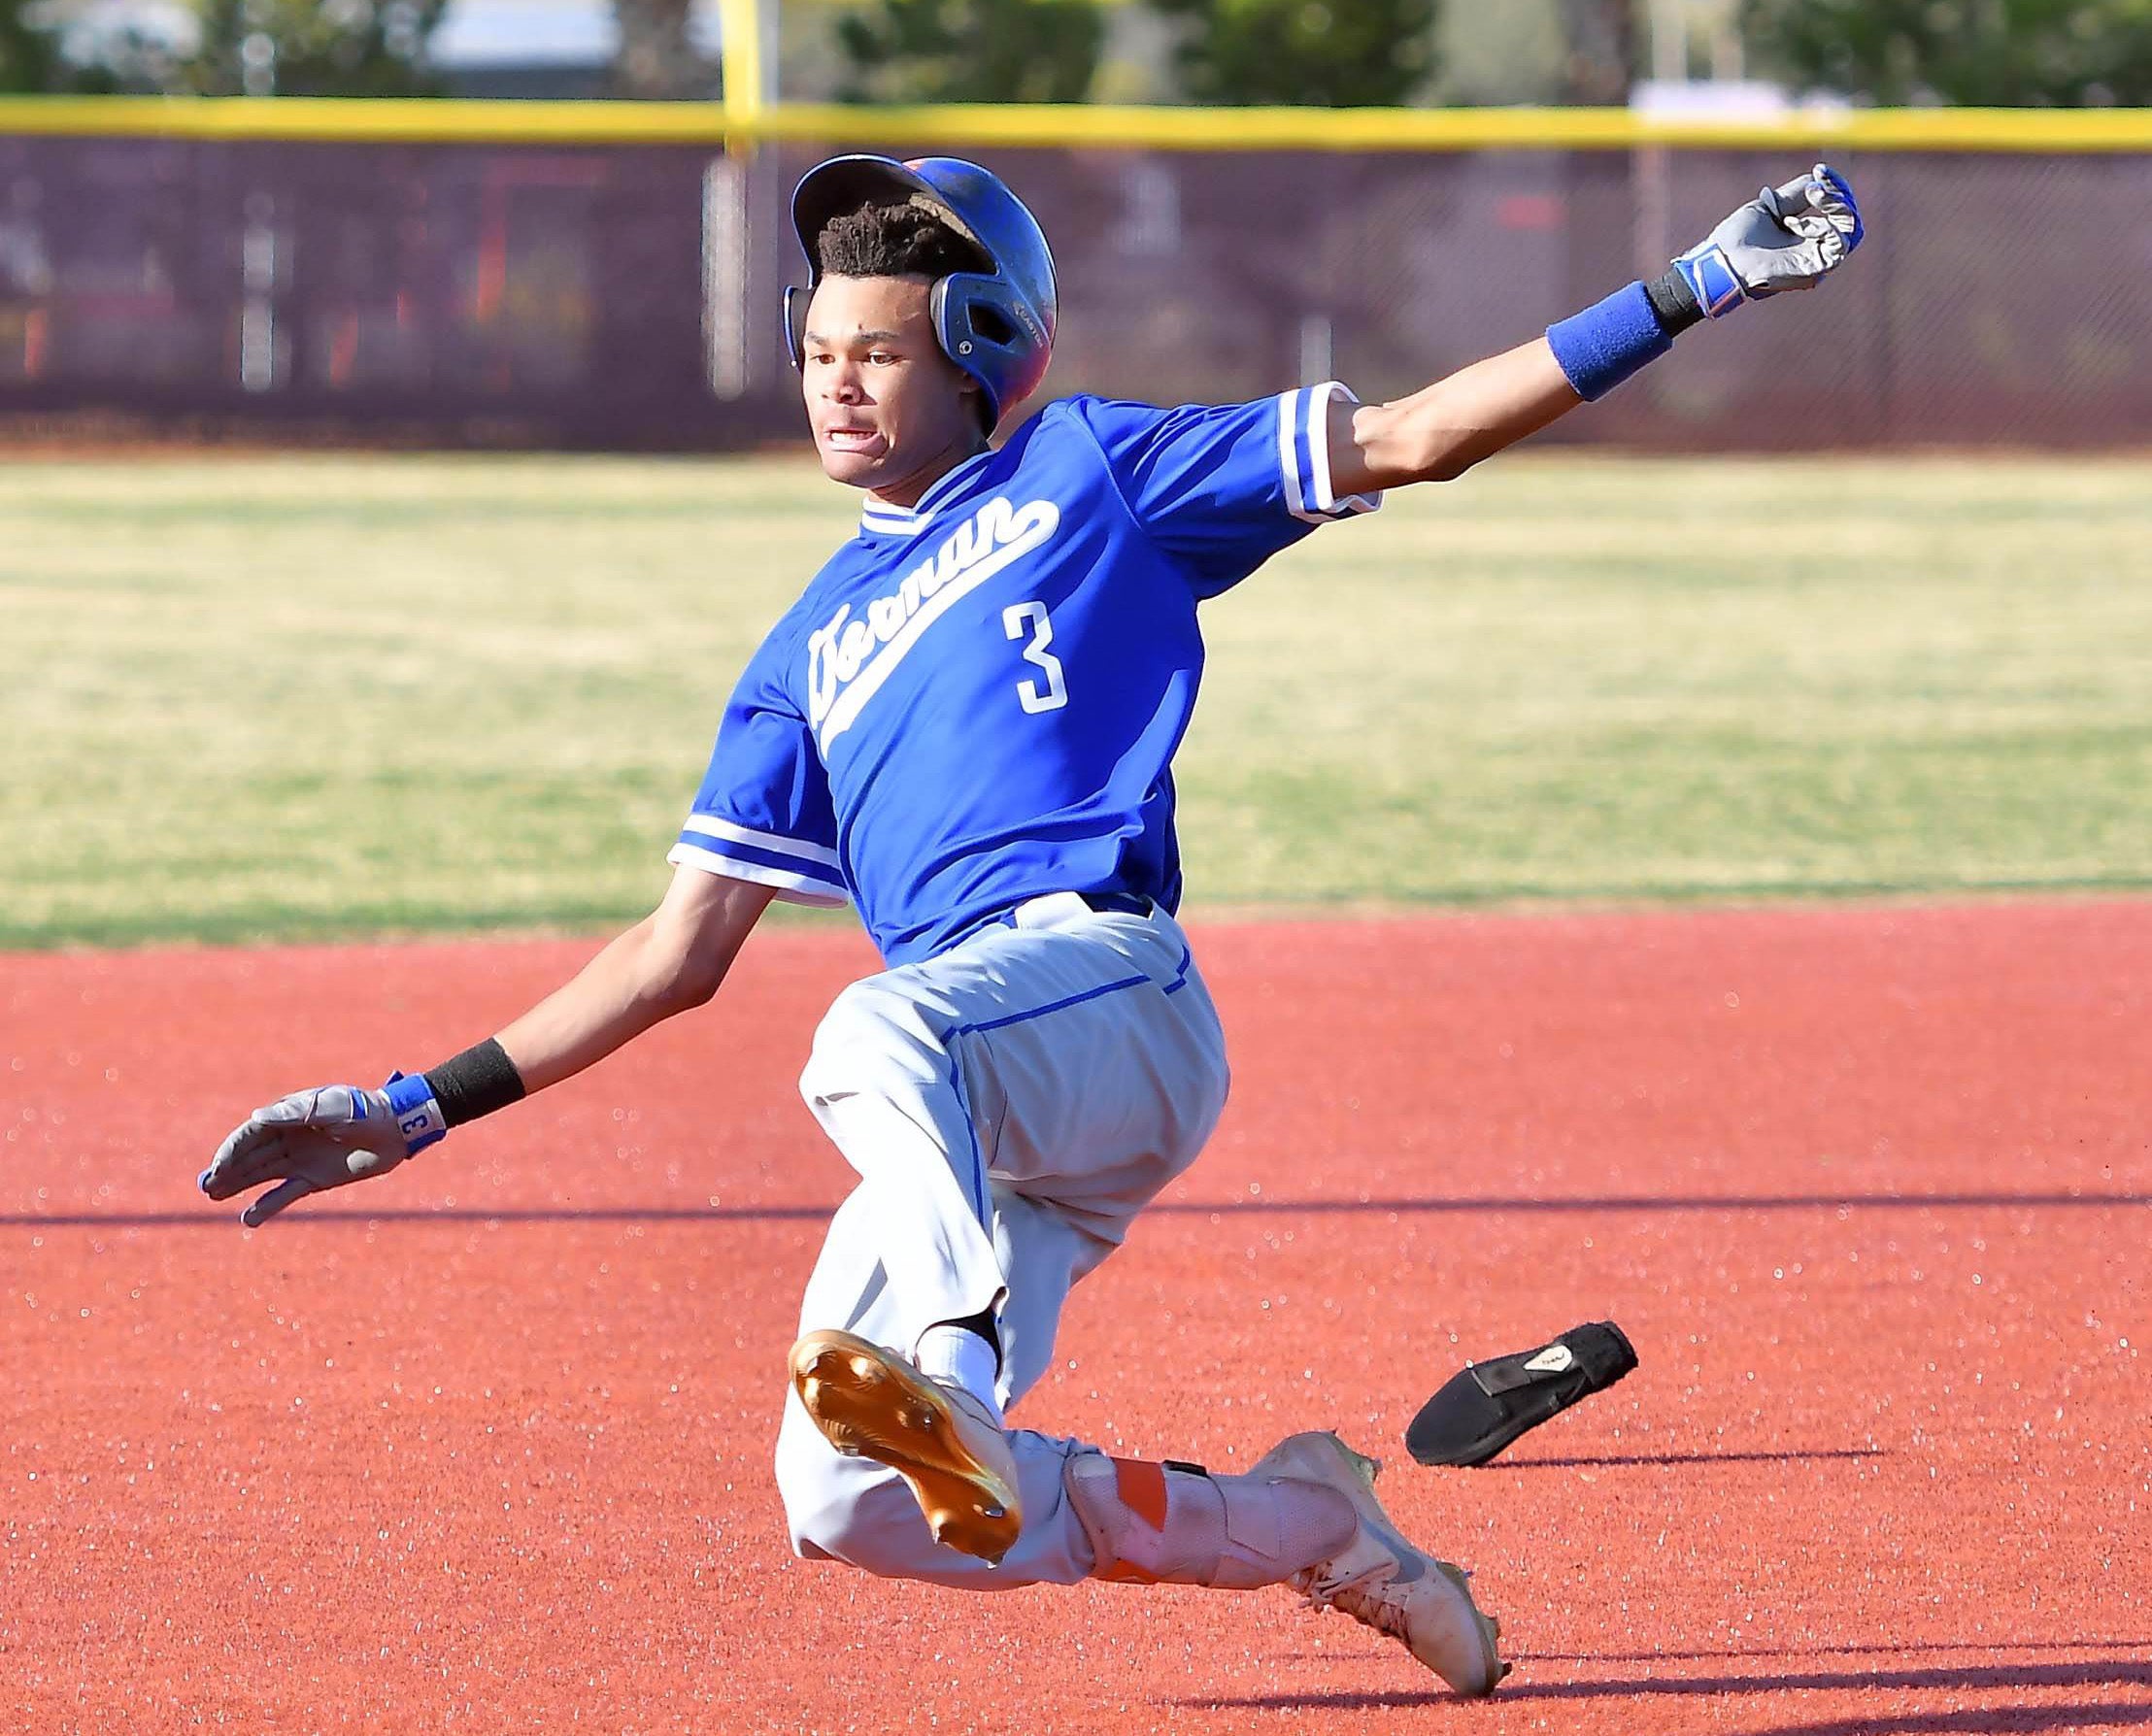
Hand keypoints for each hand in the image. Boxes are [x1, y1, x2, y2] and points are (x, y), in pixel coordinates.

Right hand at [199, 1076, 441, 1226]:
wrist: (395, 1130)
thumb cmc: (364, 1110)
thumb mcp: (330, 1107)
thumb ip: (296, 1113)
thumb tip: (256, 1118)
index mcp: (289, 1116)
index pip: (251, 1134)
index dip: (231, 1149)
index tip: (217, 1166)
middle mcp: (289, 1138)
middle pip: (250, 1155)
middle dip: (227, 1169)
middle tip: (204, 1187)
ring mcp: (300, 1159)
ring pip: (261, 1174)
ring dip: (238, 1185)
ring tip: (212, 1196)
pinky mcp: (314, 1179)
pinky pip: (285, 1193)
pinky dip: (267, 1206)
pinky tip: (248, 1219)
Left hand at [1674, 163, 1862, 317]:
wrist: (1721, 258)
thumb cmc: (1739, 237)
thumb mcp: (1773, 206)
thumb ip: (1798, 194)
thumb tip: (1820, 178)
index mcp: (1809, 237)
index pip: (1840, 211)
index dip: (1836, 187)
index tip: (1820, 169)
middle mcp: (1817, 251)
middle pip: (1850, 220)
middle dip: (1839, 195)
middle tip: (1817, 184)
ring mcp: (1817, 263)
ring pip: (1851, 231)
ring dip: (1835, 206)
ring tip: (1813, 194)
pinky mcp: (1813, 272)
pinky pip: (1838, 246)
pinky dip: (1824, 226)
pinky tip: (1797, 222)